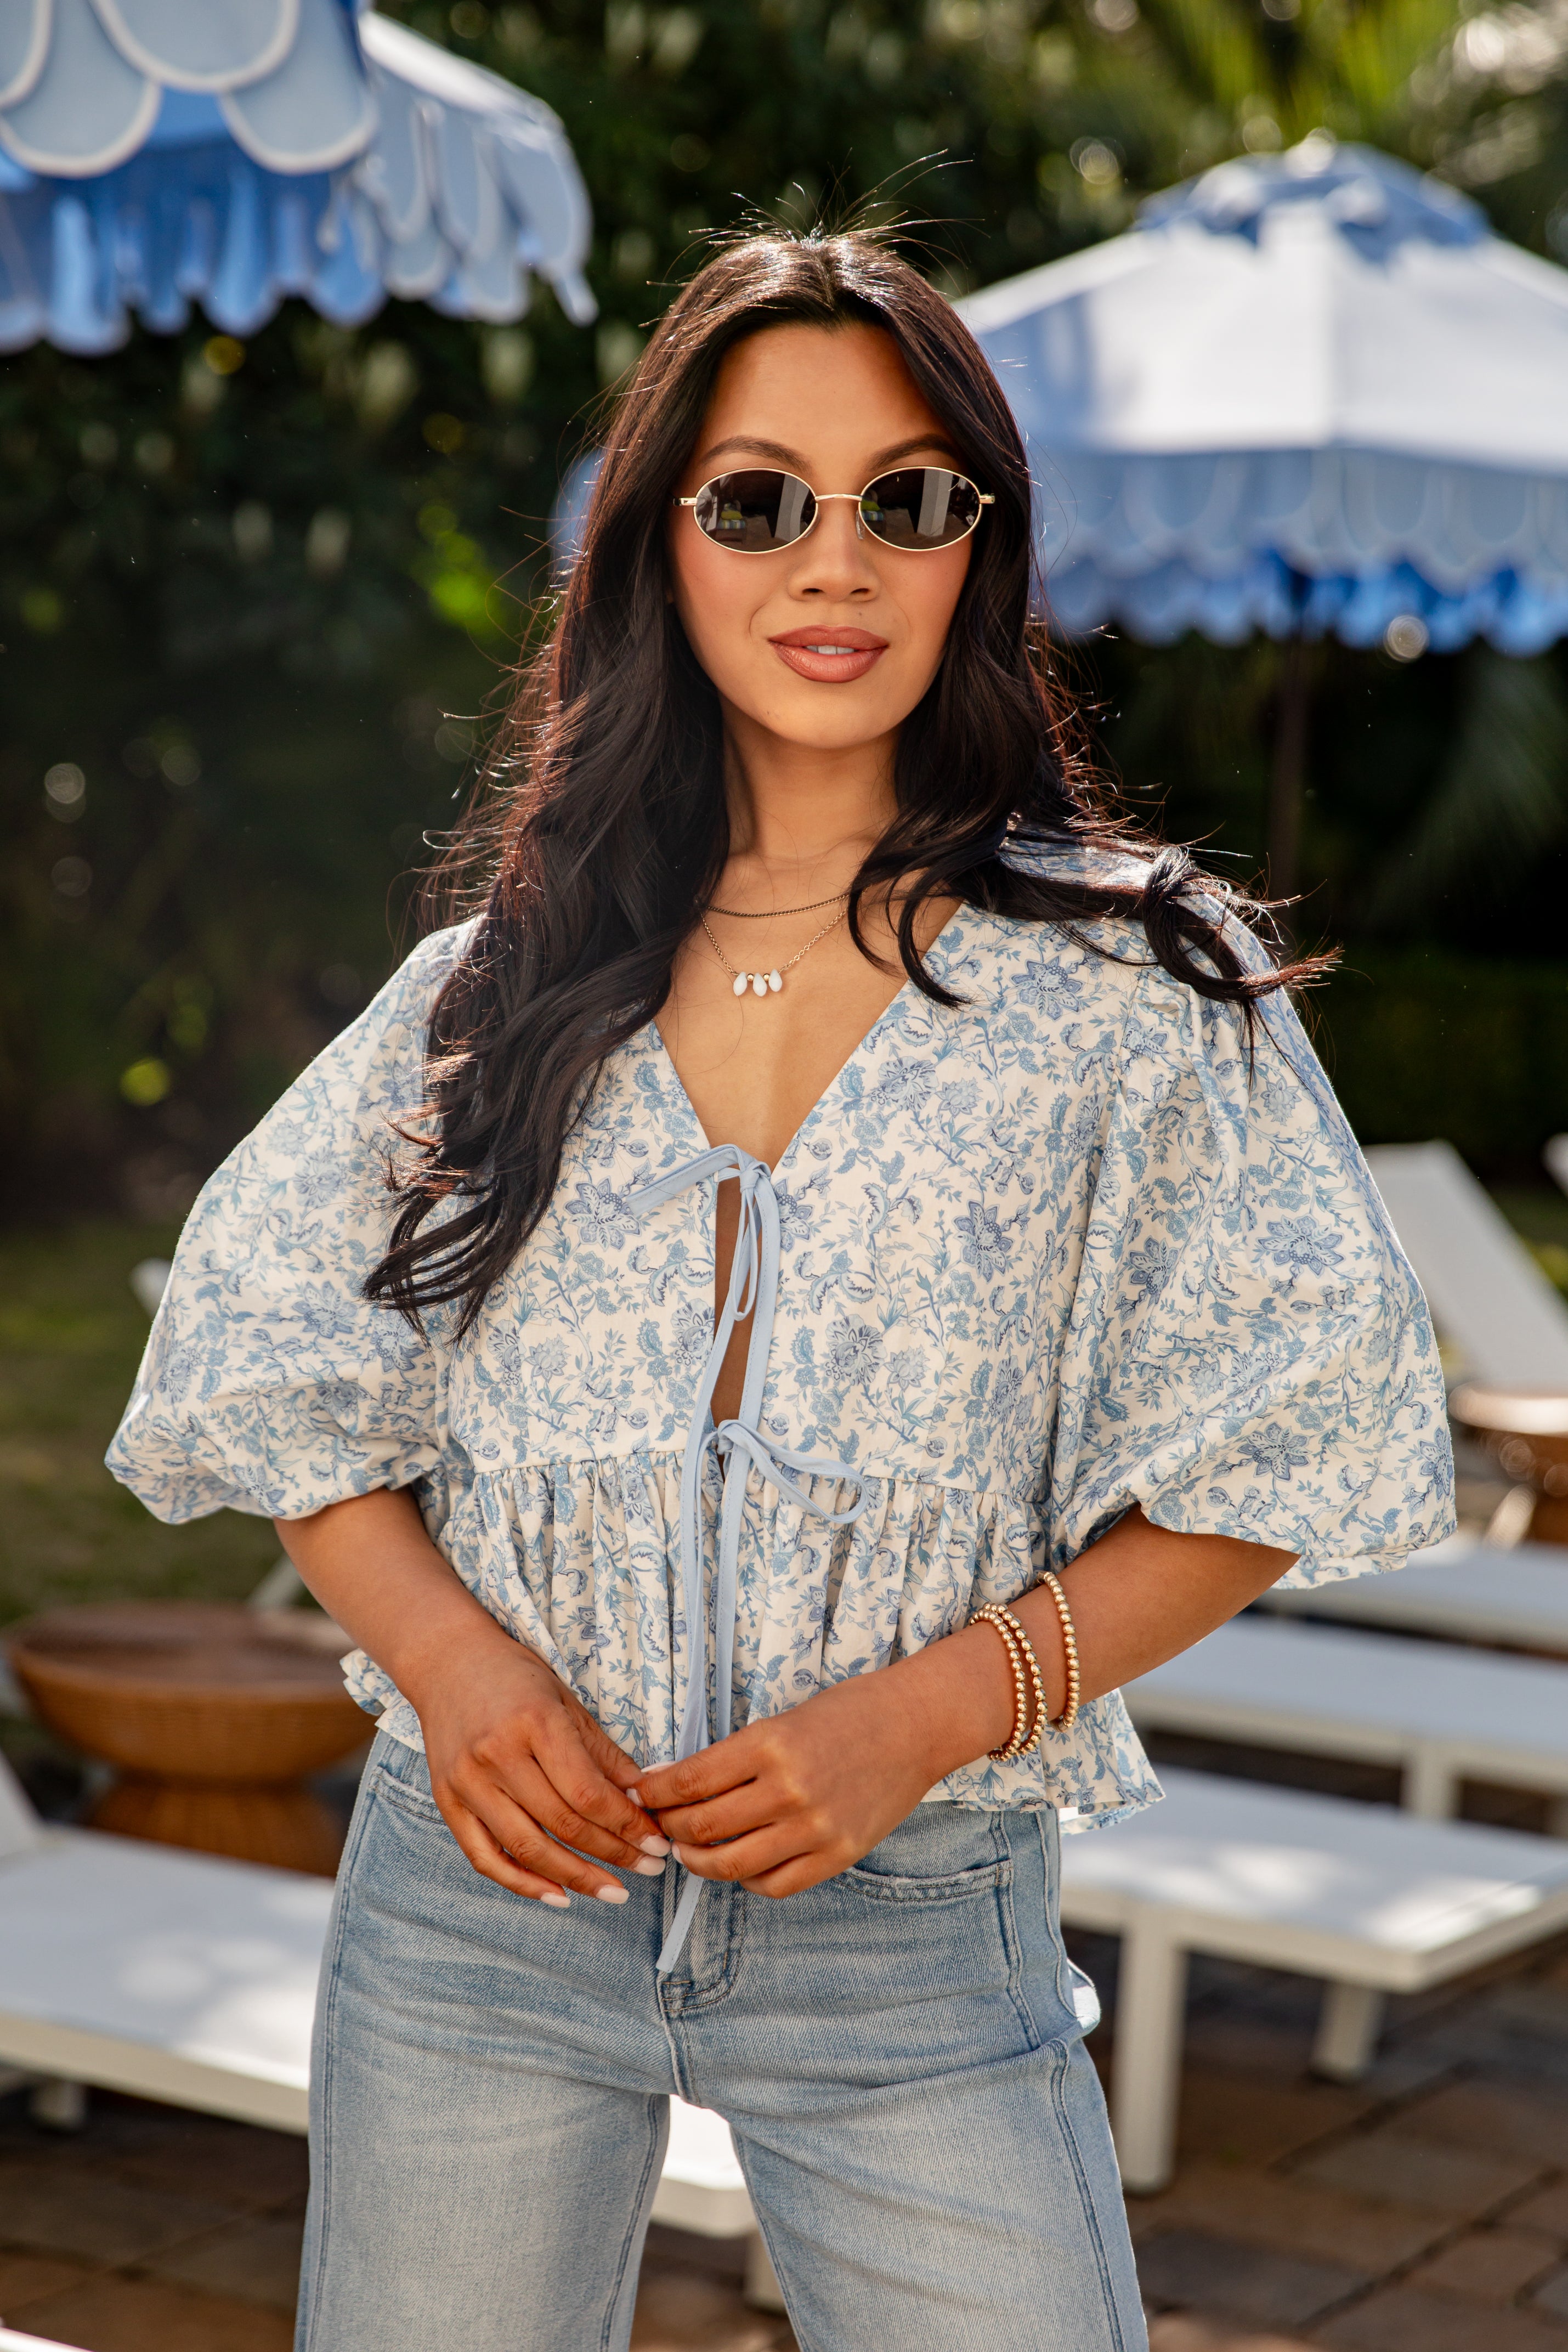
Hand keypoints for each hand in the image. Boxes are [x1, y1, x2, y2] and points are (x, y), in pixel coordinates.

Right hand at [406, 1622, 671, 1907]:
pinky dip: (522, 1883)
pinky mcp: (447, 1803)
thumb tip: (643, 1798)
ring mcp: (467, 1783)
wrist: (446, 1662)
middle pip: (563, 1824)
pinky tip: (557, 1895)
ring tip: (613, 1891)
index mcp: (535, 1722)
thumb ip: (603, 1753)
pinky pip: (485, 1858)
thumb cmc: (514, 1677)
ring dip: (576, 1878)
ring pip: (527, 1848)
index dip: (627, 1825)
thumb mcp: (566, 1701)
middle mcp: (497, 1756)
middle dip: (613, 1853)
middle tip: (649, 1869)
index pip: (588, 1792)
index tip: (657, 1842)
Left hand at [631, 1665, 946, 1898]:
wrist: (917, 1726)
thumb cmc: (848, 1713)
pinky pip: (774, 1884)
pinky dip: (747, 1879)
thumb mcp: (784, 1721)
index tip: (641, 1792)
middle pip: (702, 1825)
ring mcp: (814, 1827)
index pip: (690, 1780)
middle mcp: (788, 1789)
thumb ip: (737, 1757)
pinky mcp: (838, 1854)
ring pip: (731, 1863)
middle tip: (660, 1822)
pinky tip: (740, 1863)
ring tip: (690, 1850)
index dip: (655, 1791)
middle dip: (669, 1826)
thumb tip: (677, 1782)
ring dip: (698, 1860)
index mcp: (769, 1744)